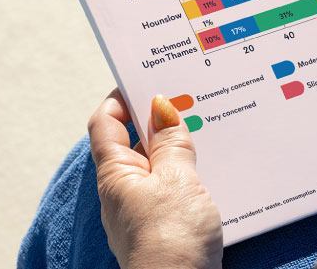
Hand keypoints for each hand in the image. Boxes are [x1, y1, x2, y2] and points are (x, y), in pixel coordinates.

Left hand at [88, 90, 222, 268]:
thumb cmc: (171, 240)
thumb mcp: (177, 180)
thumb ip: (171, 143)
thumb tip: (162, 108)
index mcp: (115, 173)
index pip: (104, 122)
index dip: (121, 97)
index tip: (145, 77)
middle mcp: (123, 190)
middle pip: (134, 141)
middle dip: (158, 119)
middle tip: (187, 98)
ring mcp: (142, 209)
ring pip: (157, 165)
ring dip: (178, 147)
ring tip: (206, 129)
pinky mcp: (164, 226)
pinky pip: (172, 188)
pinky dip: (188, 173)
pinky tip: (212, 169)